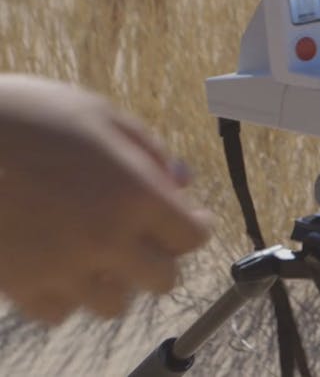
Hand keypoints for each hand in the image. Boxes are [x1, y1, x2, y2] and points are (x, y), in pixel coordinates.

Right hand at [0, 75, 210, 323]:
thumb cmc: (26, 115)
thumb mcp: (98, 114)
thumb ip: (149, 151)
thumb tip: (183, 181)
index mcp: (135, 193)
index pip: (193, 236)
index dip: (192, 225)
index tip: (185, 217)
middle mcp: (106, 238)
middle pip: (163, 279)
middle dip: (160, 258)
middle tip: (141, 236)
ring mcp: (62, 268)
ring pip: (115, 305)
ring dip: (114, 281)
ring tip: (96, 252)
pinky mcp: (20, 286)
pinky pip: (61, 312)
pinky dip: (65, 295)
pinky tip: (57, 264)